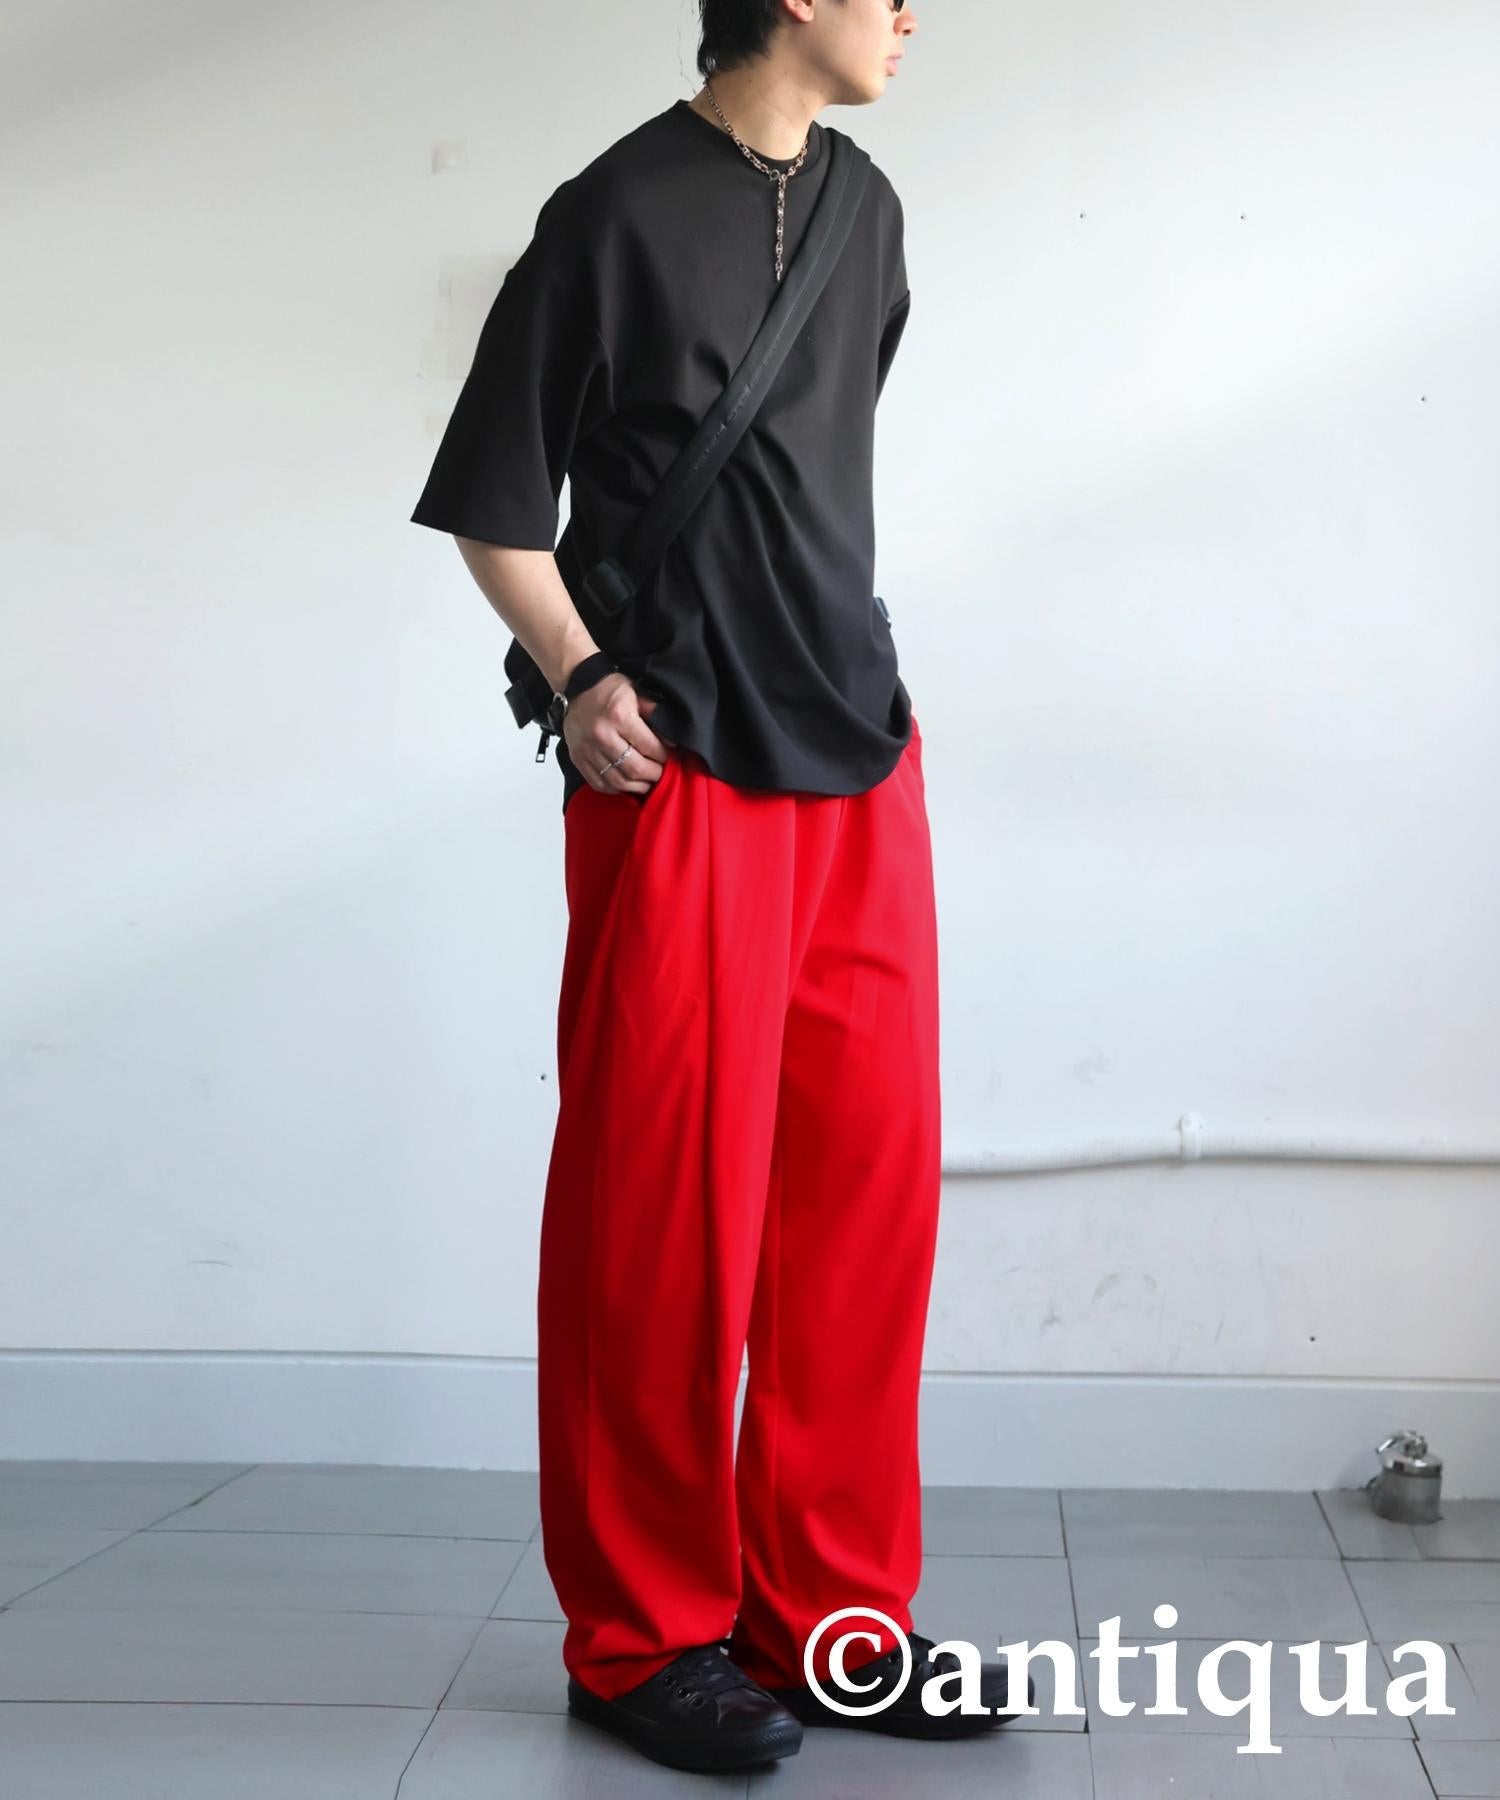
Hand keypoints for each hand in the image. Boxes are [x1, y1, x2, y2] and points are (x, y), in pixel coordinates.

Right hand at [564, 674, 673, 795]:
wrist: (576, 684)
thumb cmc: (608, 688)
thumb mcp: (636, 692)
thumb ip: (655, 713)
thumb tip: (671, 741)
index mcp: (620, 717)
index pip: (649, 747)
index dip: (663, 756)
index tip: (667, 757)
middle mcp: (602, 735)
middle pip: (635, 769)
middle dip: (653, 775)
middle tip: (659, 773)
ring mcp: (588, 749)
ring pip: (617, 780)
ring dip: (636, 786)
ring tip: (646, 782)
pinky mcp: (577, 758)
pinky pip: (598, 783)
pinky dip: (614, 788)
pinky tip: (625, 784)